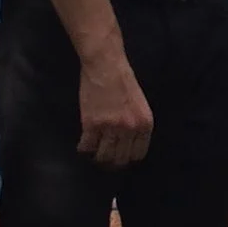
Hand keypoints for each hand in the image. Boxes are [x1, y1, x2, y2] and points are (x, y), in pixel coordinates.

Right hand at [80, 48, 154, 167]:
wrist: (105, 65)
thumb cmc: (123, 80)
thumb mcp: (140, 104)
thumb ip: (137, 124)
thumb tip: (128, 143)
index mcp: (145, 124)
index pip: (138, 154)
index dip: (128, 157)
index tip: (120, 157)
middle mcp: (130, 129)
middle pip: (121, 158)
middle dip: (112, 161)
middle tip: (105, 159)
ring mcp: (110, 128)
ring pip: (103, 156)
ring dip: (97, 157)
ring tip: (94, 153)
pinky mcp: (92, 124)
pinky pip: (87, 146)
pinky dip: (83, 148)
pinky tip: (82, 146)